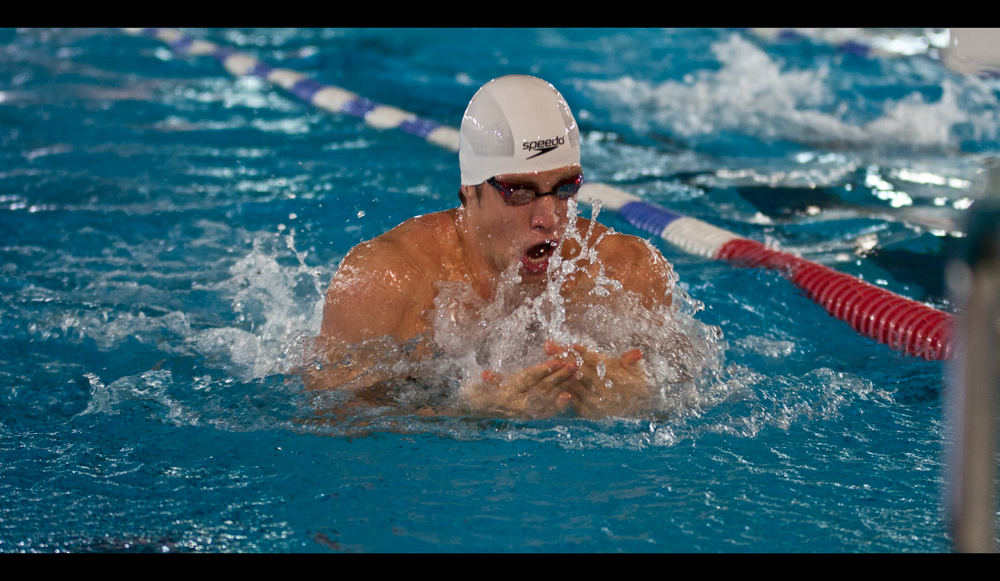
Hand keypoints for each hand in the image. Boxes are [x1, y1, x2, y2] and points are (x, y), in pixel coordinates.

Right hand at [461, 359, 578, 417]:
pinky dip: (559, 404)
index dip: (543, 370)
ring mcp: (527, 412)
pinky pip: (548, 411)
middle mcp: (519, 404)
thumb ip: (492, 379)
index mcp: (508, 393)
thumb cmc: (488, 391)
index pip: (528, 379)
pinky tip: (569, 396)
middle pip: (542, 387)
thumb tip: (485, 375)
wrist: (486, 410)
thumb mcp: (489, 382)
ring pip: (548, 396)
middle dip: (560, 375)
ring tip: (577, 375)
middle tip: (574, 365)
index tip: (557, 361)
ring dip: (563, 385)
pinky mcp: (533, 416)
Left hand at [544, 341, 652, 417]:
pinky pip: (570, 397)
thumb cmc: (635, 382)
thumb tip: (637, 353)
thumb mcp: (637, 370)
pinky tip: (552, 377)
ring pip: (572, 383)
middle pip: (580, 370)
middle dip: (563, 357)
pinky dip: (561, 386)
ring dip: (559, 371)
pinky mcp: (587, 412)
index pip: (595, 362)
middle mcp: (604, 392)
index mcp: (615, 379)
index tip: (570, 344)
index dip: (582, 353)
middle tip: (548, 346)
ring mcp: (594, 403)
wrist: (637, 406)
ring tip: (546, 359)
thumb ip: (631, 361)